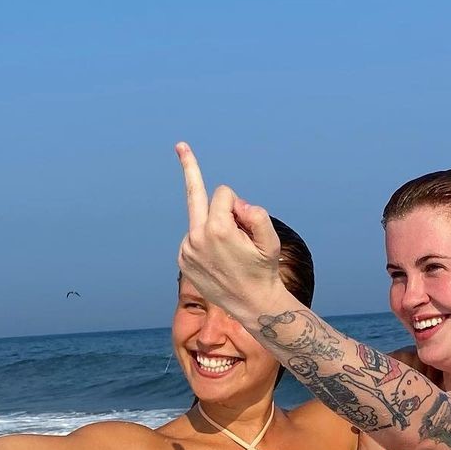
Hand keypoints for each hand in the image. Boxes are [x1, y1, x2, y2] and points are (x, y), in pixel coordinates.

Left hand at [175, 143, 282, 323]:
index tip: (245, 220)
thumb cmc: (264, 271)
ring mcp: (187, 249)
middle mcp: (197, 237)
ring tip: (229, 254)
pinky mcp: (182, 260)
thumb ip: (256, 214)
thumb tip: (235, 203)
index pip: (223, 194)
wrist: (251, 305)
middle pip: (195, 194)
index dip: (239, 205)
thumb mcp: (270, 240)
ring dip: (214, 227)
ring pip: (200, 220)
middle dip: (190, 168)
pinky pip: (194, 236)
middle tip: (180, 144)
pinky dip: (205, 241)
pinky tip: (217, 260)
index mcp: (218, 228)